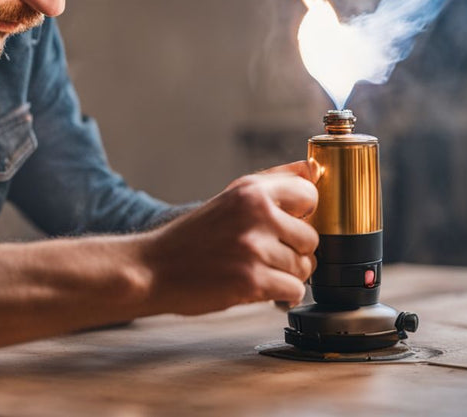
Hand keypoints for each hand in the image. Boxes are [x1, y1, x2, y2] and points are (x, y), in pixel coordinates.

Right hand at [140, 160, 319, 314]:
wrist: (152, 269)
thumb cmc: (191, 238)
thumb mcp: (229, 199)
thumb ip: (273, 183)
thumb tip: (314, 171)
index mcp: (250, 190)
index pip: (310, 194)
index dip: (303, 214)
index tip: (287, 225)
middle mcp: (255, 213)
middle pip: (311, 237)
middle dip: (294, 252)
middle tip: (263, 255)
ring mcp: (254, 248)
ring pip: (304, 267)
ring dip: (285, 275)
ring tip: (253, 271)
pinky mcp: (252, 281)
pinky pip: (294, 290)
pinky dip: (280, 294)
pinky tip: (255, 287)